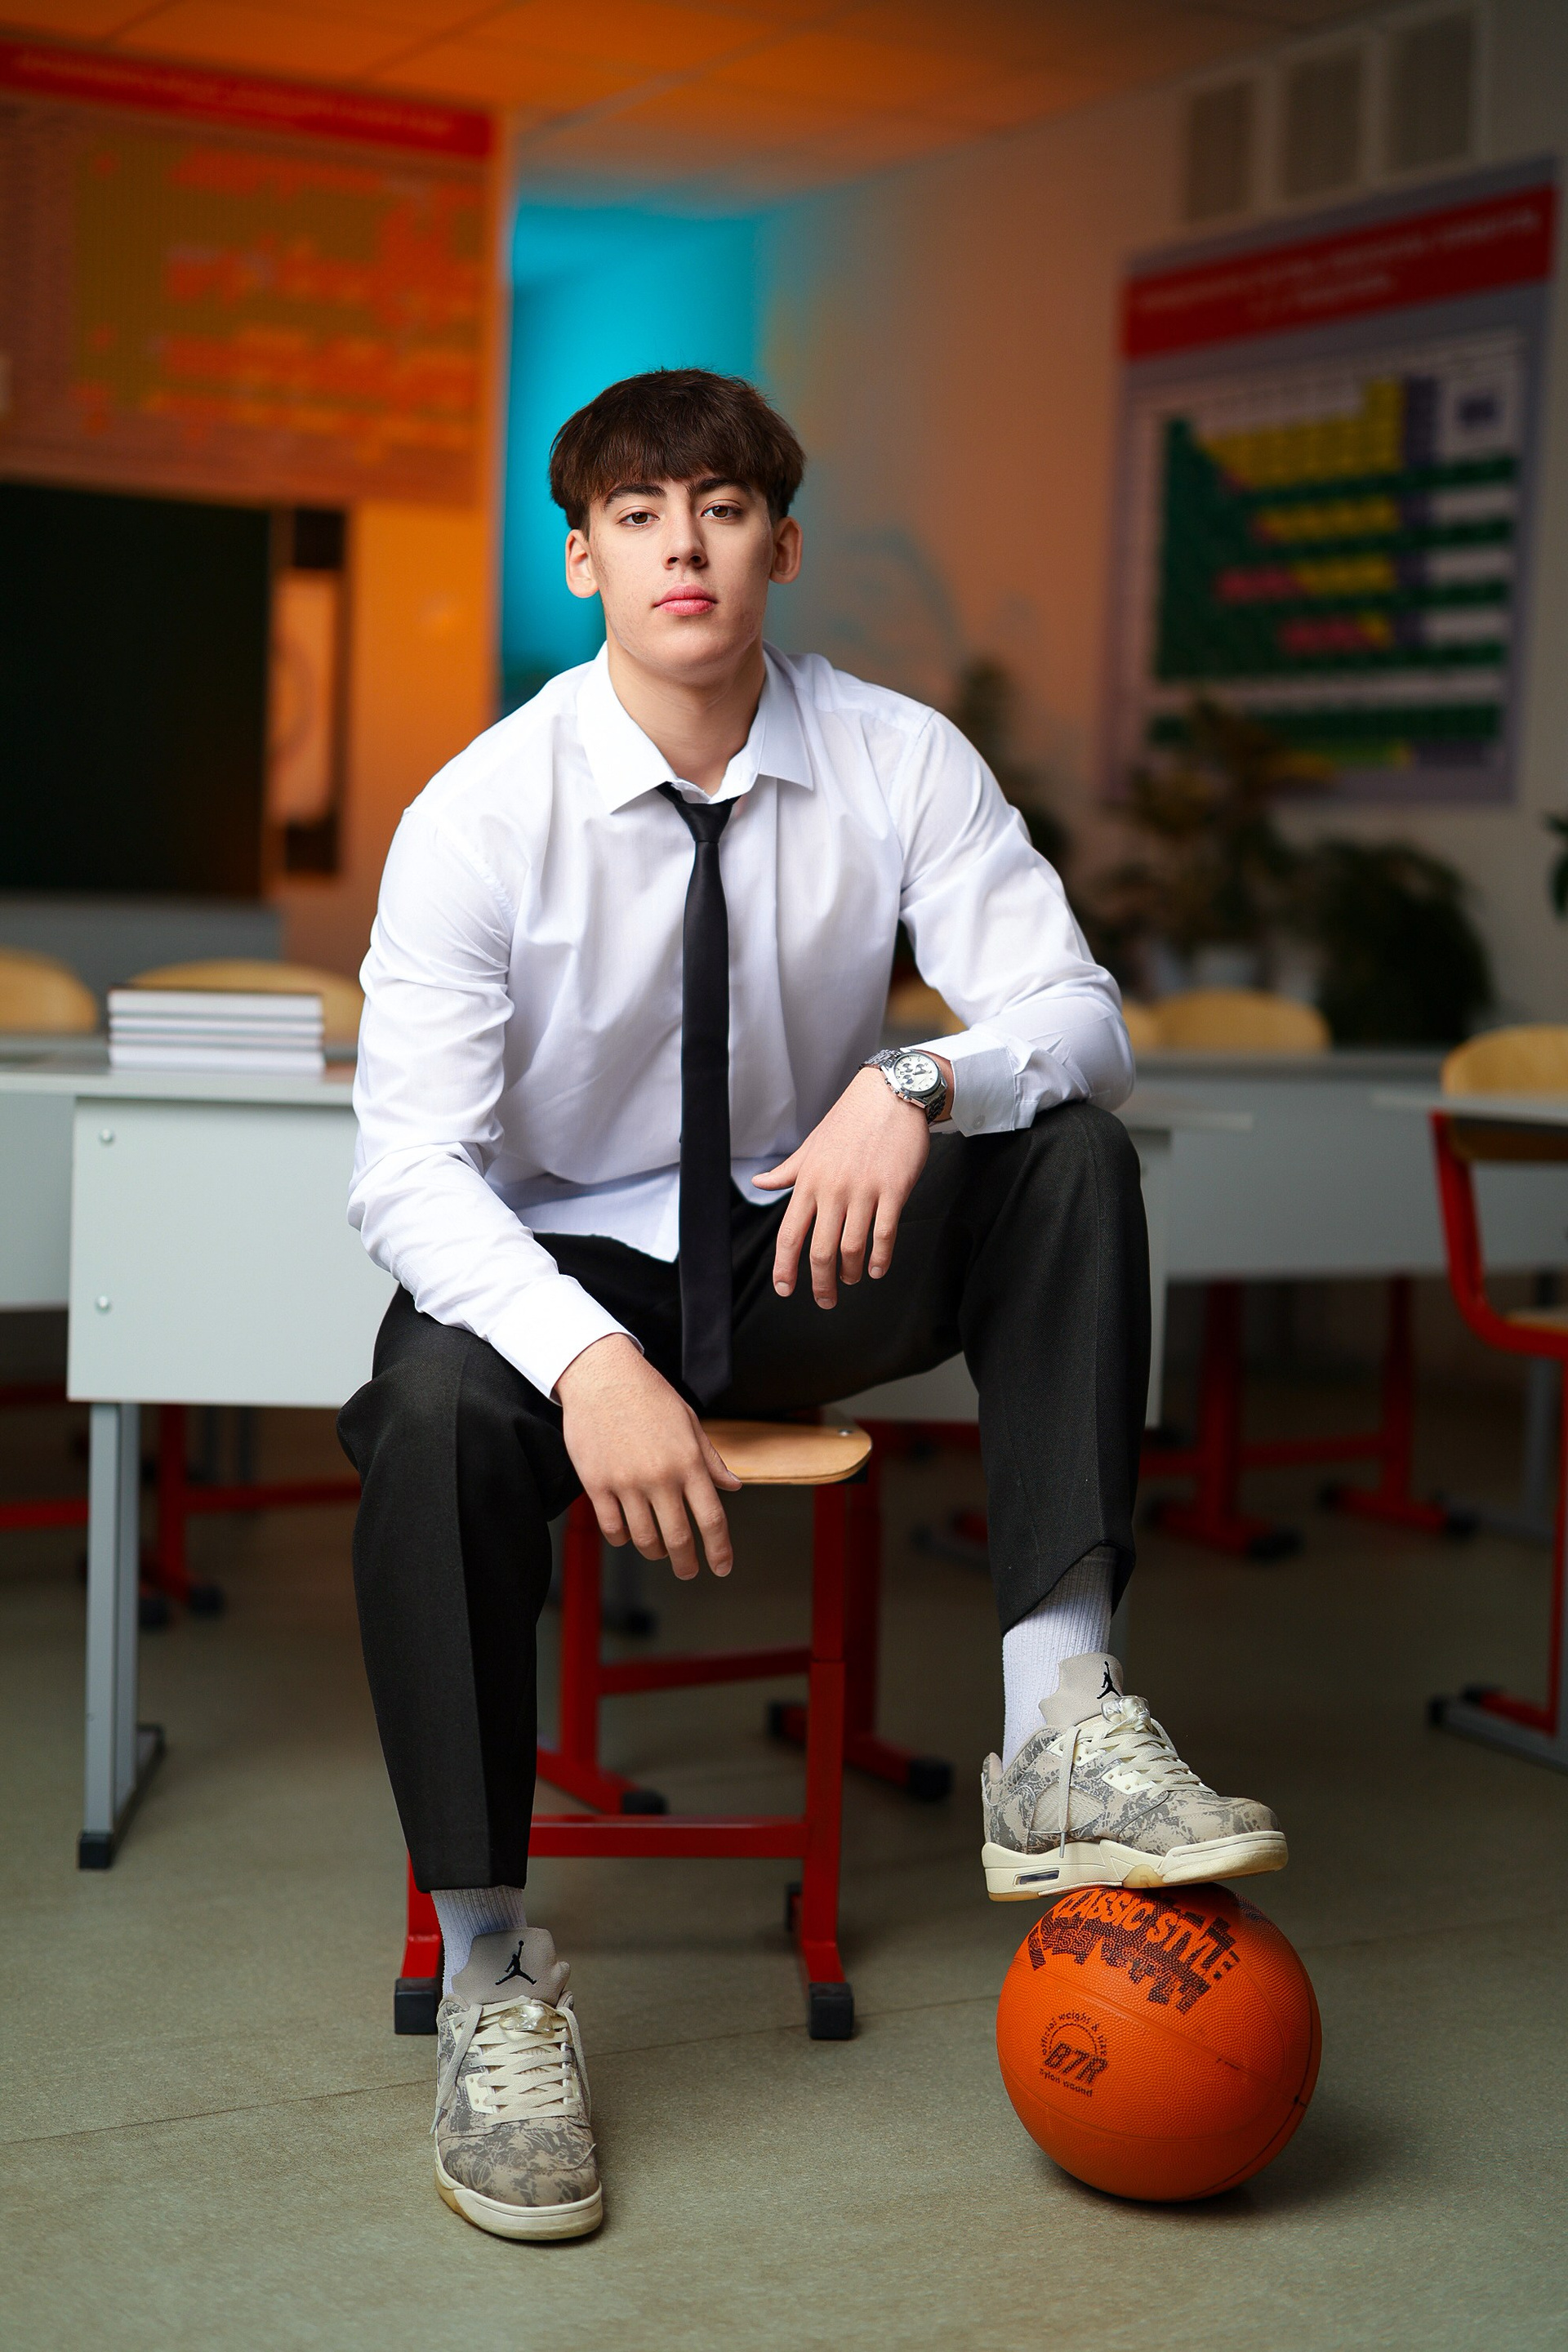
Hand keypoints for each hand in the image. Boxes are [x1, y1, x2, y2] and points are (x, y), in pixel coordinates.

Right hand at [557, 1336, 741, 1579]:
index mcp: (689, 1461)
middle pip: (678, 1538)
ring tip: (658, 1551)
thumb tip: (733, 1487)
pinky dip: (623, 1538)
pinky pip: (612, 1528)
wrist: (602, 1375)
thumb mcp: (689, 1423)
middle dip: (687, 1563)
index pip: (712, 1519)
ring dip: (654, 1552)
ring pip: (644, 1539)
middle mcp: (660, 1476)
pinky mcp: (596, 1484)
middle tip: (688, 1571)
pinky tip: (628, 1534)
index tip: (722, 1567)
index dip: (720, 1550)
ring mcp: (626, 1482)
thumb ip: (711, 1460)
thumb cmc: (649, 1395)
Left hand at [753, 1060, 950, 1306]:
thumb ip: (787, 1172)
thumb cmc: (849, 1121)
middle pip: (820, 1250)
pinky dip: (881, 1258)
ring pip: (852, 1247)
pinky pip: (885, 1233)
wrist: (891, 1094)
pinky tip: (878, 1269)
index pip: (789, 1234)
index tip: (785, 1290)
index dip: (785, 1267)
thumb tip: (758, 1183)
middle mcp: (832, 1189)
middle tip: (826, 1300)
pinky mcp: (894, 1189)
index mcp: (808, 1181)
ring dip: (852, 1272)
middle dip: (821, 1283)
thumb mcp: (811, 1146)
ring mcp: (863, 1190)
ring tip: (854, 1279)